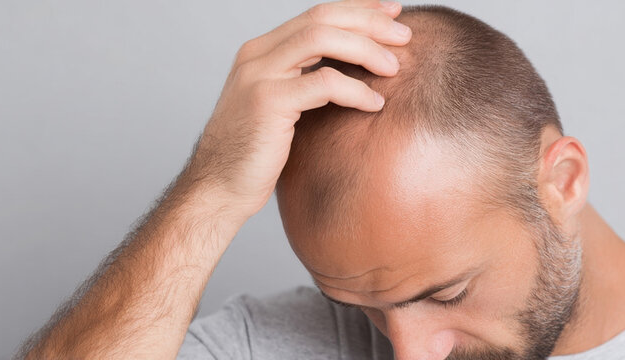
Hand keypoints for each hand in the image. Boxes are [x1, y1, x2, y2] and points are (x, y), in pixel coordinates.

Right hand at [181, 0, 411, 219]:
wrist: (218, 189)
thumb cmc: (255, 156)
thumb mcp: (280, 107)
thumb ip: (305, 83)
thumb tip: (352, 73)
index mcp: (261, 51)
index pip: (316, 15)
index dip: (358, 10)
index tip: (393, 15)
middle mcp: (256, 55)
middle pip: (322, 18)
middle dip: (369, 21)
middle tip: (406, 35)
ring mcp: (259, 75)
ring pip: (322, 39)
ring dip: (365, 49)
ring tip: (394, 67)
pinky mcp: (267, 102)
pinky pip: (324, 83)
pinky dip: (356, 91)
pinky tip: (374, 104)